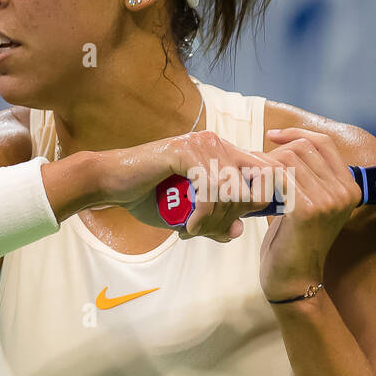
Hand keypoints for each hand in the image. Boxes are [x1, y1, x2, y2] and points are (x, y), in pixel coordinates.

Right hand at [95, 130, 282, 242]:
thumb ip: (214, 222)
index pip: (264, 173)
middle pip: (252, 186)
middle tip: (209, 232)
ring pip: (232, 190)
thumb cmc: (149, 195)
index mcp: (224, 153)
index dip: (262, 200)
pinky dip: (203, 215)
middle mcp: (218, 144)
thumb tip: (238, 231)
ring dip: (216, 219)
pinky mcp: (187, 152)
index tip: (240, 222)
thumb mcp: (188, 214)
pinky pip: (211, 189)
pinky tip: (189, 226)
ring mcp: (203, 145)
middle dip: (234, 216)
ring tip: (195, 231)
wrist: (112, 181)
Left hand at [258, 127, 362, 300]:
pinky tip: (252, 188)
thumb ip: (304, 176)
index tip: (272, 136)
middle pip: (304, 148)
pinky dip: (261, 177)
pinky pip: (279, 176)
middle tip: (253, 165)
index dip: (296, 134)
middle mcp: (344, 191)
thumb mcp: (307, 203)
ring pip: (289, 160)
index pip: (323, 142)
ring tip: (250, 178)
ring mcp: (330, 200)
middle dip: (275, 152)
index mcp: (349, 187)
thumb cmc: (293, 242)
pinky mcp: (309, 210)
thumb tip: (281, 145)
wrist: (293, 280)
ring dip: (264, 164)